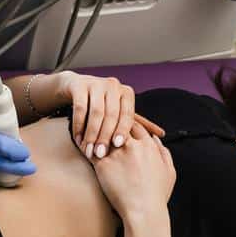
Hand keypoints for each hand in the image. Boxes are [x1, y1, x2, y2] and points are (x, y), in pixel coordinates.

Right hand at [48, 70, 163, 159]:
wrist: (74, 87)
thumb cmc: (101, 104)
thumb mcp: (119, 112)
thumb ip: (137, 123)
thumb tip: (161, 135)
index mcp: (126, 93)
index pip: (128, 114)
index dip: (123, 130)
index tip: (117, 146)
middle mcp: (113, 85)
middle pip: (111, 114)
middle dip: (105, 136)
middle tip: (100, 153)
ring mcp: (95, 83)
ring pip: (96, 112)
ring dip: (91, 134)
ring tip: (88, 149)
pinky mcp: (79, 85)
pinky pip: (80, 108)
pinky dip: (78, 125)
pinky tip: (78, 138)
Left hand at [92, 121, 175, 221]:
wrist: (144, 211)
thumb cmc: (156, 195)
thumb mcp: (169, 172)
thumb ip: (163, 152)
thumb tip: (156, 138)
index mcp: (148, 145)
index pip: (134, 123)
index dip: (125, 122)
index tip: (118, 123)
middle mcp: (132, 146)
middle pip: (116, 125)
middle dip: (109, 122)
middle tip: (101, 120)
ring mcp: (116, 154)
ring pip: (102, 133)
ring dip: (95, 130)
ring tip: (87, 127)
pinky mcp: (103, 165)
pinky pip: (90, 149)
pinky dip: (84, 143)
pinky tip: (80, 140)